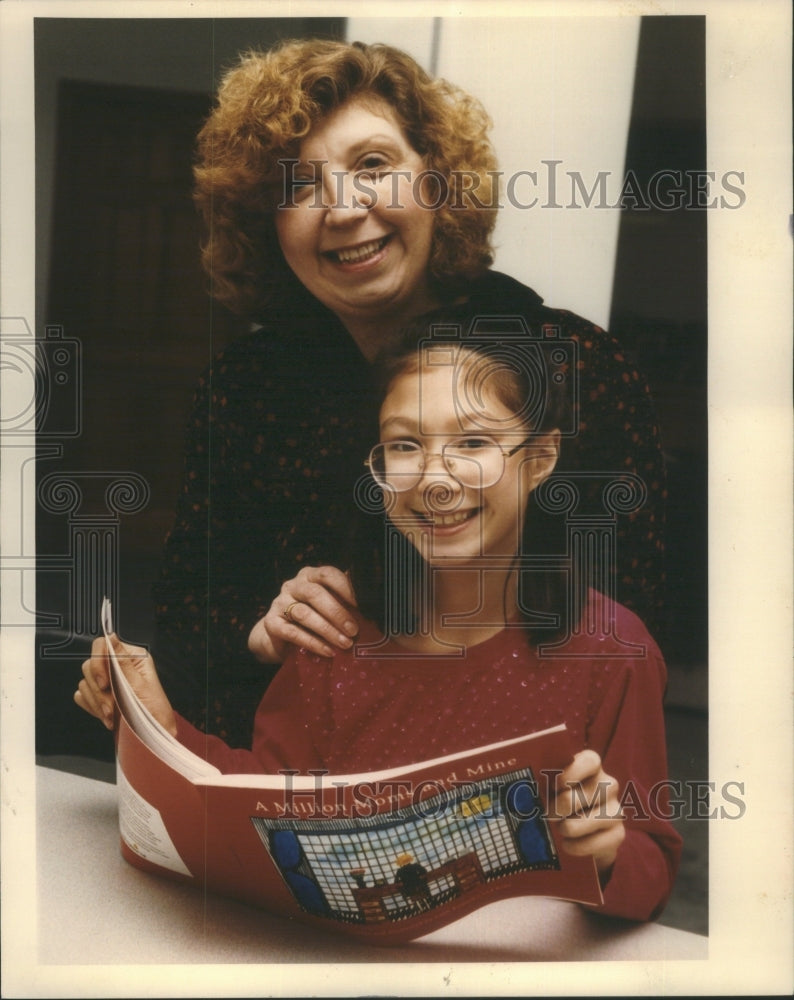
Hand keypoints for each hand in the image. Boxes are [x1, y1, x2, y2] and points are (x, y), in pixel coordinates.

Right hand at [75, 634, 177, 736]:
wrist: (152, 739)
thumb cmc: (155, 713)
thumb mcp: (141, 686)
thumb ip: (123, 662)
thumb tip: (111, 637)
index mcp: (132, 658)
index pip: (102, 645)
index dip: (98, 663)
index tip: (105, 684)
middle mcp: (118, 667)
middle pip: (90, 666)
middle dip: (100, 691)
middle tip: (112, 707)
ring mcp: (108, 682)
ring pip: (85, 682)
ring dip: (97, 702)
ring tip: (113, 715)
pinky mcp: (99, 696)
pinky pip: (82, 695)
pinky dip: (91, 707)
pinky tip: (106, 716)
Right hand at [248, 565, 358, 662]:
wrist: (278, 637)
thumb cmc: (311, 618)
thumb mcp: (326, 606)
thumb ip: (343, 602)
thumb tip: (372, 607)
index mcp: (309, 576)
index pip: (327, 574)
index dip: (345, 587)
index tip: (362, 604)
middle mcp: (293, 585)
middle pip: (315, 594)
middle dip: (337, 613)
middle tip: (354, 630)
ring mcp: (279, 603)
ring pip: (304, 614)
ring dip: (327, 630)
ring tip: (345, 643)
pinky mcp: (272, 623)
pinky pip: (293, 633)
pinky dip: (313, 643)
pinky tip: (328, 651)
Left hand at [551, 749, 625, 875]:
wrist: (578, 833)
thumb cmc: (557, 802)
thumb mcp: (549, 789)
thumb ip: (542, 782)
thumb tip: (523, 784)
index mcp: (591, 766)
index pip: (591, 761)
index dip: (573, 771)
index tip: (554, 784)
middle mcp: (608, 785)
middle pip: (589, 791)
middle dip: (562, 806)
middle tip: (547, 814)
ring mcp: (616, 809)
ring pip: (596, 817)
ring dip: (571, 826)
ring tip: (559, 830)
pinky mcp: (619, 834)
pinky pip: (600, 841)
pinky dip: (580, 846)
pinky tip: (567, 845)